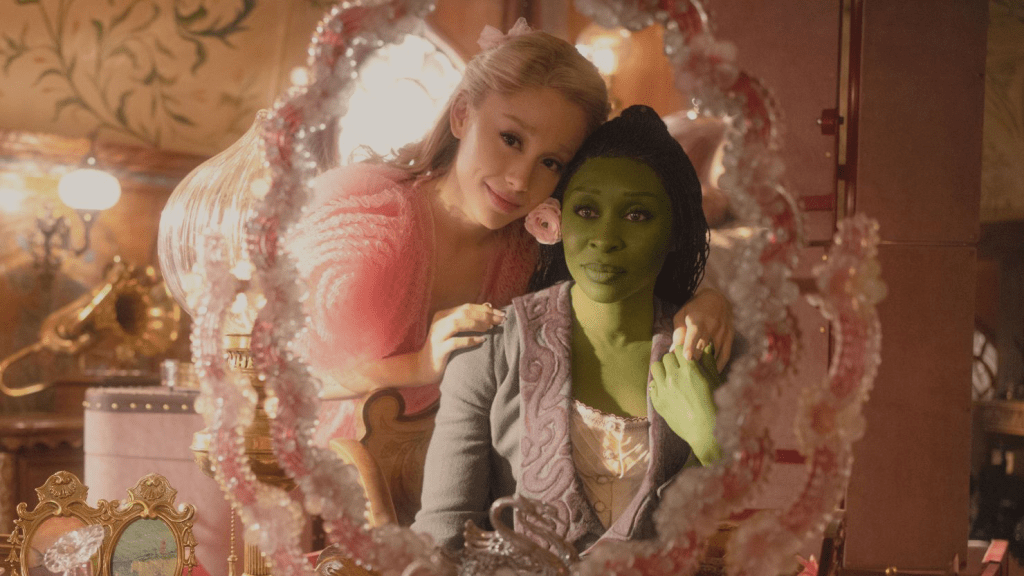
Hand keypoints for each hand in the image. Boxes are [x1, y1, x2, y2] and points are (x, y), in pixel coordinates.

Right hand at [417, 303, 504, 384]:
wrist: (423, 367)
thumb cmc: (444, 349)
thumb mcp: (454, 332)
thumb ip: (467, 320)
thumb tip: (488, 307)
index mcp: (443, 315)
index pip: (467, 307)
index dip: (485, 309)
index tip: (501, 313)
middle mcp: (439, 322)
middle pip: (464, 313)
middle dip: (485, 315)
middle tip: (501, 320)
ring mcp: (437, 335)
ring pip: (458, 323)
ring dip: (477, 324)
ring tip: (491, 328)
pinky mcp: (438, 349)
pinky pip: (455, 342)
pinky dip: (470, 340)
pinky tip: (482, 341)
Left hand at [650, 345, 722, 464]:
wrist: (705, 431)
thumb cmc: (715, 405)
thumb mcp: (715, 381)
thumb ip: (708, 361)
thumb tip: (706, 346)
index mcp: (690, 369)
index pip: (680, 348)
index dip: (684, 351)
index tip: (686, 357)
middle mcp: (674, 377)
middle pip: (666, 357)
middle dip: (673, 360)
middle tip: (679, 367)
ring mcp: (664, 390)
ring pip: (655, 367)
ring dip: (663, 369)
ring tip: (670, 376)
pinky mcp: (657, 402)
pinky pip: (652, 385)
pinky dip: (658, 385)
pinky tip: (667, 390)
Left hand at [671, 287, 733, 371]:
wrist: (717, 298)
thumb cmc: (694, 309)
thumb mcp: (682, 316)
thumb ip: (678, 333)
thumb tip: (673, 352)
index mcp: (698, 319)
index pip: (695, 333)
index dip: (691, 346)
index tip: (687, 358)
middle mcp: (712, 326)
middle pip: (704, 347)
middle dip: (697, 361)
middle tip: (688, 376)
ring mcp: (723, 332)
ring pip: (716, 353)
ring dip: (708, 365)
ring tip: (699, 379)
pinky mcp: (730, 337)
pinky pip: (725, 354)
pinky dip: (719, 365)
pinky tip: (712, 374)